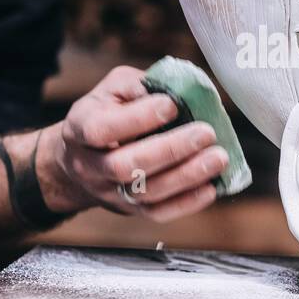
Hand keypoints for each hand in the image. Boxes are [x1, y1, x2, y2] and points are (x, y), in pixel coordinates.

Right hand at [48, 65, 227, 221]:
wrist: (82, 157)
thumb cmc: (106, 113)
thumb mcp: (113, 89)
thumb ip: (139, 85)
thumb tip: (176, 88)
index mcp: (80, 128)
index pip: (102, 129)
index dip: (138, 119)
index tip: (172, 104)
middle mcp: (89, 166)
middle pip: (125, 166)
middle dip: (170, 150)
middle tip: (206, 133)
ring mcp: (109, 192)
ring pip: (145, 193)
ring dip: (186, 176)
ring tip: (218, 158)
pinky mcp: (130, 209)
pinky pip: (158, 213)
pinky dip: (187, 202)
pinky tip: (211, 186)